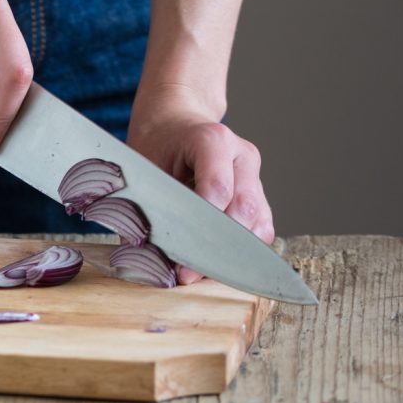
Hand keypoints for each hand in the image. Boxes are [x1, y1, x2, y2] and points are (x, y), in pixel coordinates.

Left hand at [127, 86, 273, 284]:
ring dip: (230, 254)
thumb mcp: (141, 172)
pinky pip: (261, 228)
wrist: (173, 126)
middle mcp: (241, 155)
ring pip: (258, 222)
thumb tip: (151, 260)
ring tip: (197, 273)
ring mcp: (254, 174)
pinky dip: (241, 251)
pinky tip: (214, 264)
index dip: (201, 231)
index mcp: (211, 140)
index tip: (181, 263)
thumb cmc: (154, 150)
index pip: (218, 190)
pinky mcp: (259, 193)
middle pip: (243, 210)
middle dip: (215, 249)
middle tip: (186, 276)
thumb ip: (147, 211)